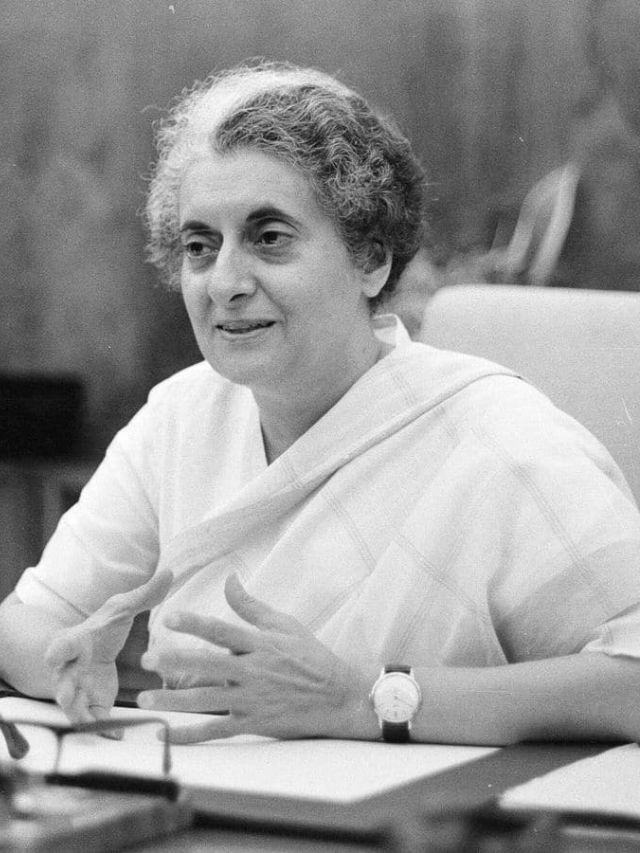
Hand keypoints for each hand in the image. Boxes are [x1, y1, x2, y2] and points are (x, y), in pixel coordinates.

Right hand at [44, 571, 172, 725]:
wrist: (90, 647)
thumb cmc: (104, 626)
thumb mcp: (122, 608)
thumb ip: (145, 594)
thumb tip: (170, 571)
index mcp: (76, 641)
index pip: (61, 645)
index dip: (57, 650)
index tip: (53, 654)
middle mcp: (71, 668)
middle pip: (62, 681)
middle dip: (63, 690)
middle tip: (66, 696)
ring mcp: (79, 688)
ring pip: (73, 707)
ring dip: (80, 716)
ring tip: (92, 726)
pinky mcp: (92, 703)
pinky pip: (93, 719)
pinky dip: (103, 728)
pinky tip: (118, 737)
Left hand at [138, 574, 375, 742]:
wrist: (339, 697)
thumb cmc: (311, 657)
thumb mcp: (284, 625)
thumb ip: (251, 605)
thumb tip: (229, 578)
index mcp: (261, 645)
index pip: (222, 631)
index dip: (196, 624)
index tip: (170, 618)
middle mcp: (254, 672)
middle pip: (208, 666)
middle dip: (176, 663)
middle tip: (147, 660)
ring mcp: (252, 700)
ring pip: (207, 702)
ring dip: (174, 703)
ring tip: (145, 701)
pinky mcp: (254, 724)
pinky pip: (217, 732)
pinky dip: (192, 736)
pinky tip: (167, 735)